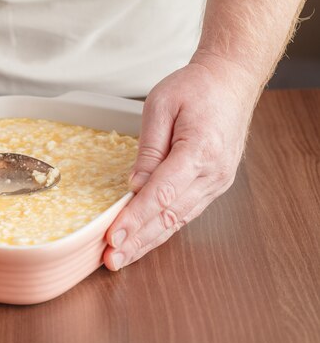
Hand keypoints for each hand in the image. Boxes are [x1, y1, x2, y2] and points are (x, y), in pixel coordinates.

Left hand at [104, 54, 260, 270]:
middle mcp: (213, 173)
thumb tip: (135, 186)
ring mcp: (217, 182)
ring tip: (122, 257)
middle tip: (111, 260)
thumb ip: (149, 149)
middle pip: (169, 216)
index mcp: (200, 150)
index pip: (161, 194)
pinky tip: (144, 241)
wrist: (231, 82)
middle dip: (138, 241)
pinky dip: (163, 229)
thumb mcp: (161, 106)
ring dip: (148, 241)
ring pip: (178, 220)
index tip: (112, 237)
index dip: (135, 219)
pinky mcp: (214, 184)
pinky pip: (185, 212)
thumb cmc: (196, 88)